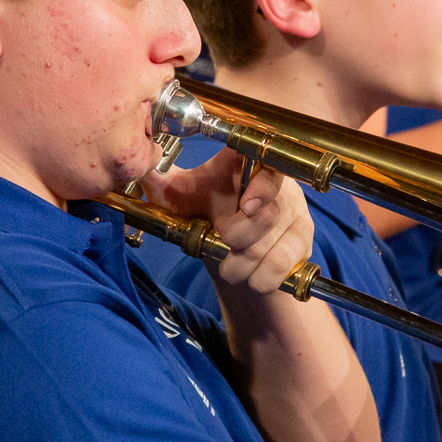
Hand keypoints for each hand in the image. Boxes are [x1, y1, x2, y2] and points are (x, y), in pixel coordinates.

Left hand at [140, 147, 313, 294]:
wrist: (231, 248)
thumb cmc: (206, 211)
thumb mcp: (182, 196)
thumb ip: (163, 184)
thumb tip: (139, 167)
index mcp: (250, 164)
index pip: (271, 163)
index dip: (263, 185)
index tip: (246, 205)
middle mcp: (280, 186)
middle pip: (268, 215)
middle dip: (237, 237)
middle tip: (221, 238)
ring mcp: (296, 214)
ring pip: (273, 247)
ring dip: (242, 264)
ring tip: (229, 264)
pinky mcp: (303, 242)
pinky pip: (283, 267)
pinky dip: (260, 278)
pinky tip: (251, 275)